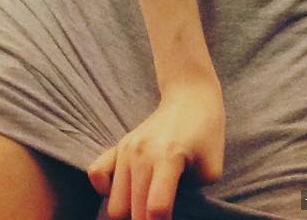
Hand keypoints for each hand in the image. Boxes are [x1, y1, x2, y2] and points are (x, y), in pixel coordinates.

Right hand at [87, 78, 224, 219]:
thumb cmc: (206, 134)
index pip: (156, 209)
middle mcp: (141, 154)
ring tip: (147, 210)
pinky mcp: (118, 146)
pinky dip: (106, 192)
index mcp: (168, 158)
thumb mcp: (210, 170)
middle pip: (131, 211)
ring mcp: (126, 148)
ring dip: (130, 215)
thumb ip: (189, 198)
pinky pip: (96, 174)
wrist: (190, 97)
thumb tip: (164, 216)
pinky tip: (126, 194)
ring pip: (114, 204)